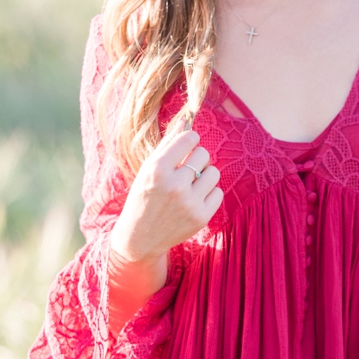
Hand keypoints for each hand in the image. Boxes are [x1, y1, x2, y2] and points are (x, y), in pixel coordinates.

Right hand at [106, 129, 221, 335]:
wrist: (140, 237)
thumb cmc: (143, 196)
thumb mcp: (148, 169)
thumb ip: (168, 144)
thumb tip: (187, 120)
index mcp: (157, 169)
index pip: (190, 139)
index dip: (190, 140)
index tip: (186, 146)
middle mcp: (174, 185)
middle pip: (204, 154)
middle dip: (196, 158)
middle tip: (185, 169)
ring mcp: (189, 203)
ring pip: (214, 172)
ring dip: (204, 175)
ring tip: (190, 184)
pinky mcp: (201, 217)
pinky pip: (218, 192)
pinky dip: (208, 193)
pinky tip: (194, 199)